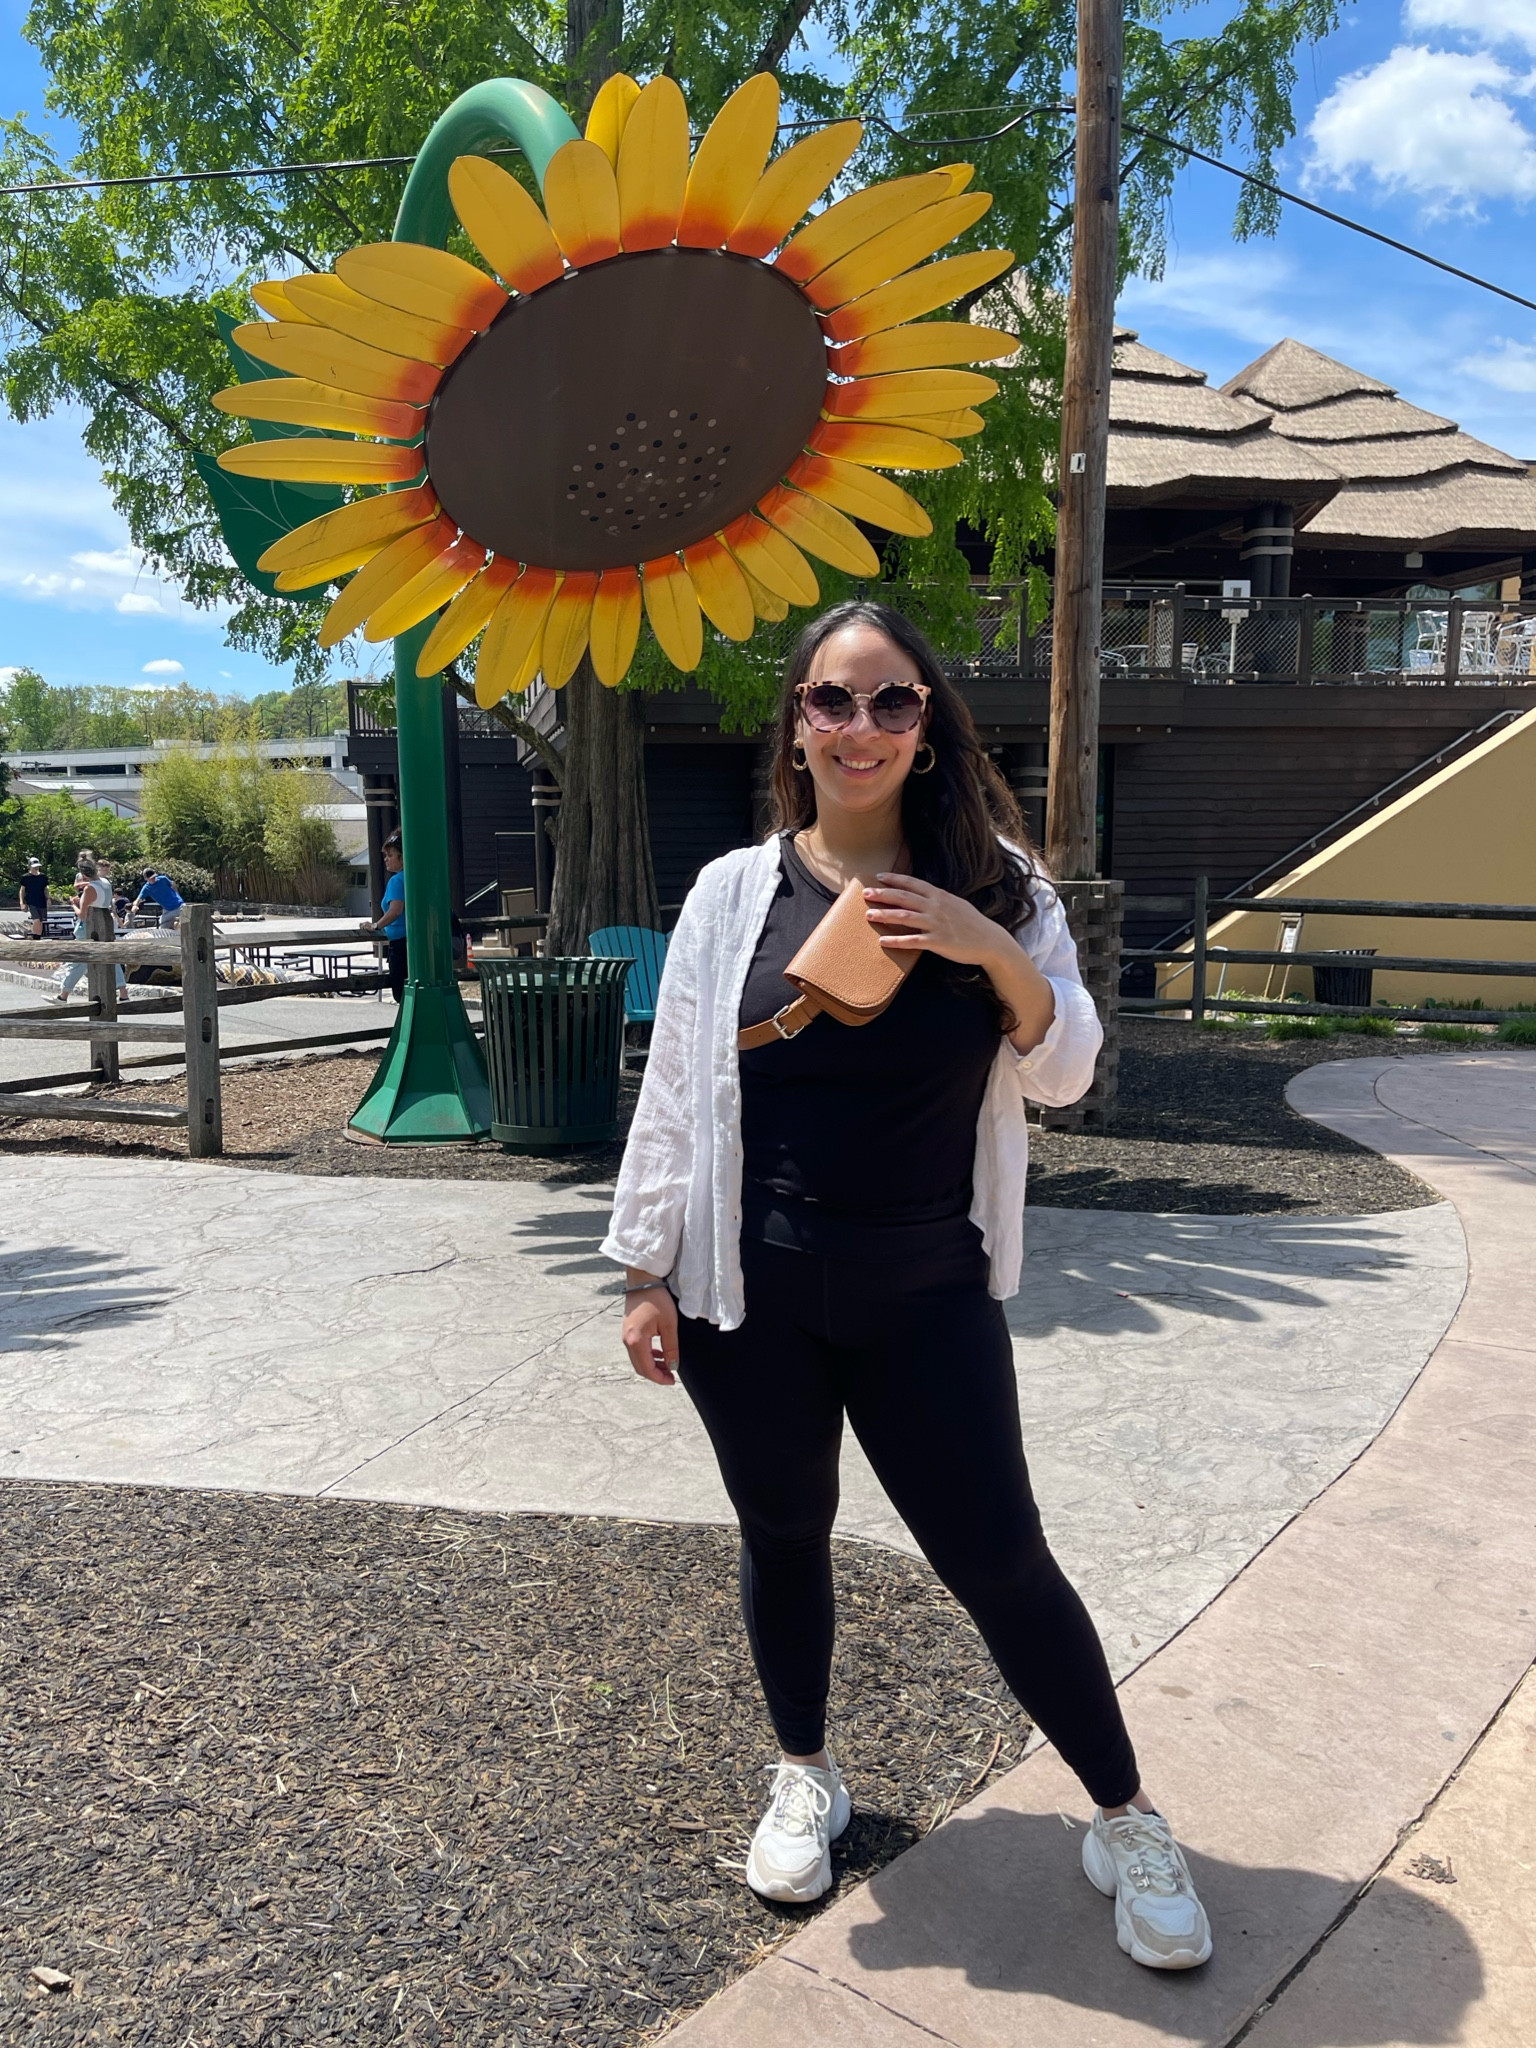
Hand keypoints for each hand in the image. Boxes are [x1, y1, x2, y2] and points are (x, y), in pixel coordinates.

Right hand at [622, 1285, 678, 1386]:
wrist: (643, 1280)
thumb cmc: (656, 1299)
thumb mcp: (669, 1325)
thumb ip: (671, 1348)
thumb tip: (673, 1366)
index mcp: (636, 1341)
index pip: (646, 1369)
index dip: (660, 1378)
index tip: (673, 1381)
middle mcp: (627, 1341)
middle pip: (640, 1367)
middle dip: (656, 1374)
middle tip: (671, 1376)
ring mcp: (625, 1335)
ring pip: (638, 1359)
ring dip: (652, 1365)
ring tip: (668, 1365)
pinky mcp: (627, 1330)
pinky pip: (636, 1350)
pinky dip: (647, 1356)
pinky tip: (659, 1353)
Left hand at [863, 874, 1012, 970]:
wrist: (989, 941)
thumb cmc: (972, 923)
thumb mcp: (956, 904)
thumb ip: (938, 899)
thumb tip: (923, 894)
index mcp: (940, 896)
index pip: (913, 884)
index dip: (895, 879)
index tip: (879, 877)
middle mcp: (936, 907)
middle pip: (904, 898)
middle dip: (883, 894)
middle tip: (865, 893)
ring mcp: (936, 924)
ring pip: (905, 917)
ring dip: (885, 915)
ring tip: (869, 915)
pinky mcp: (938, 942)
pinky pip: (913, 941)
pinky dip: (897, 941)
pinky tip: (883, 941)